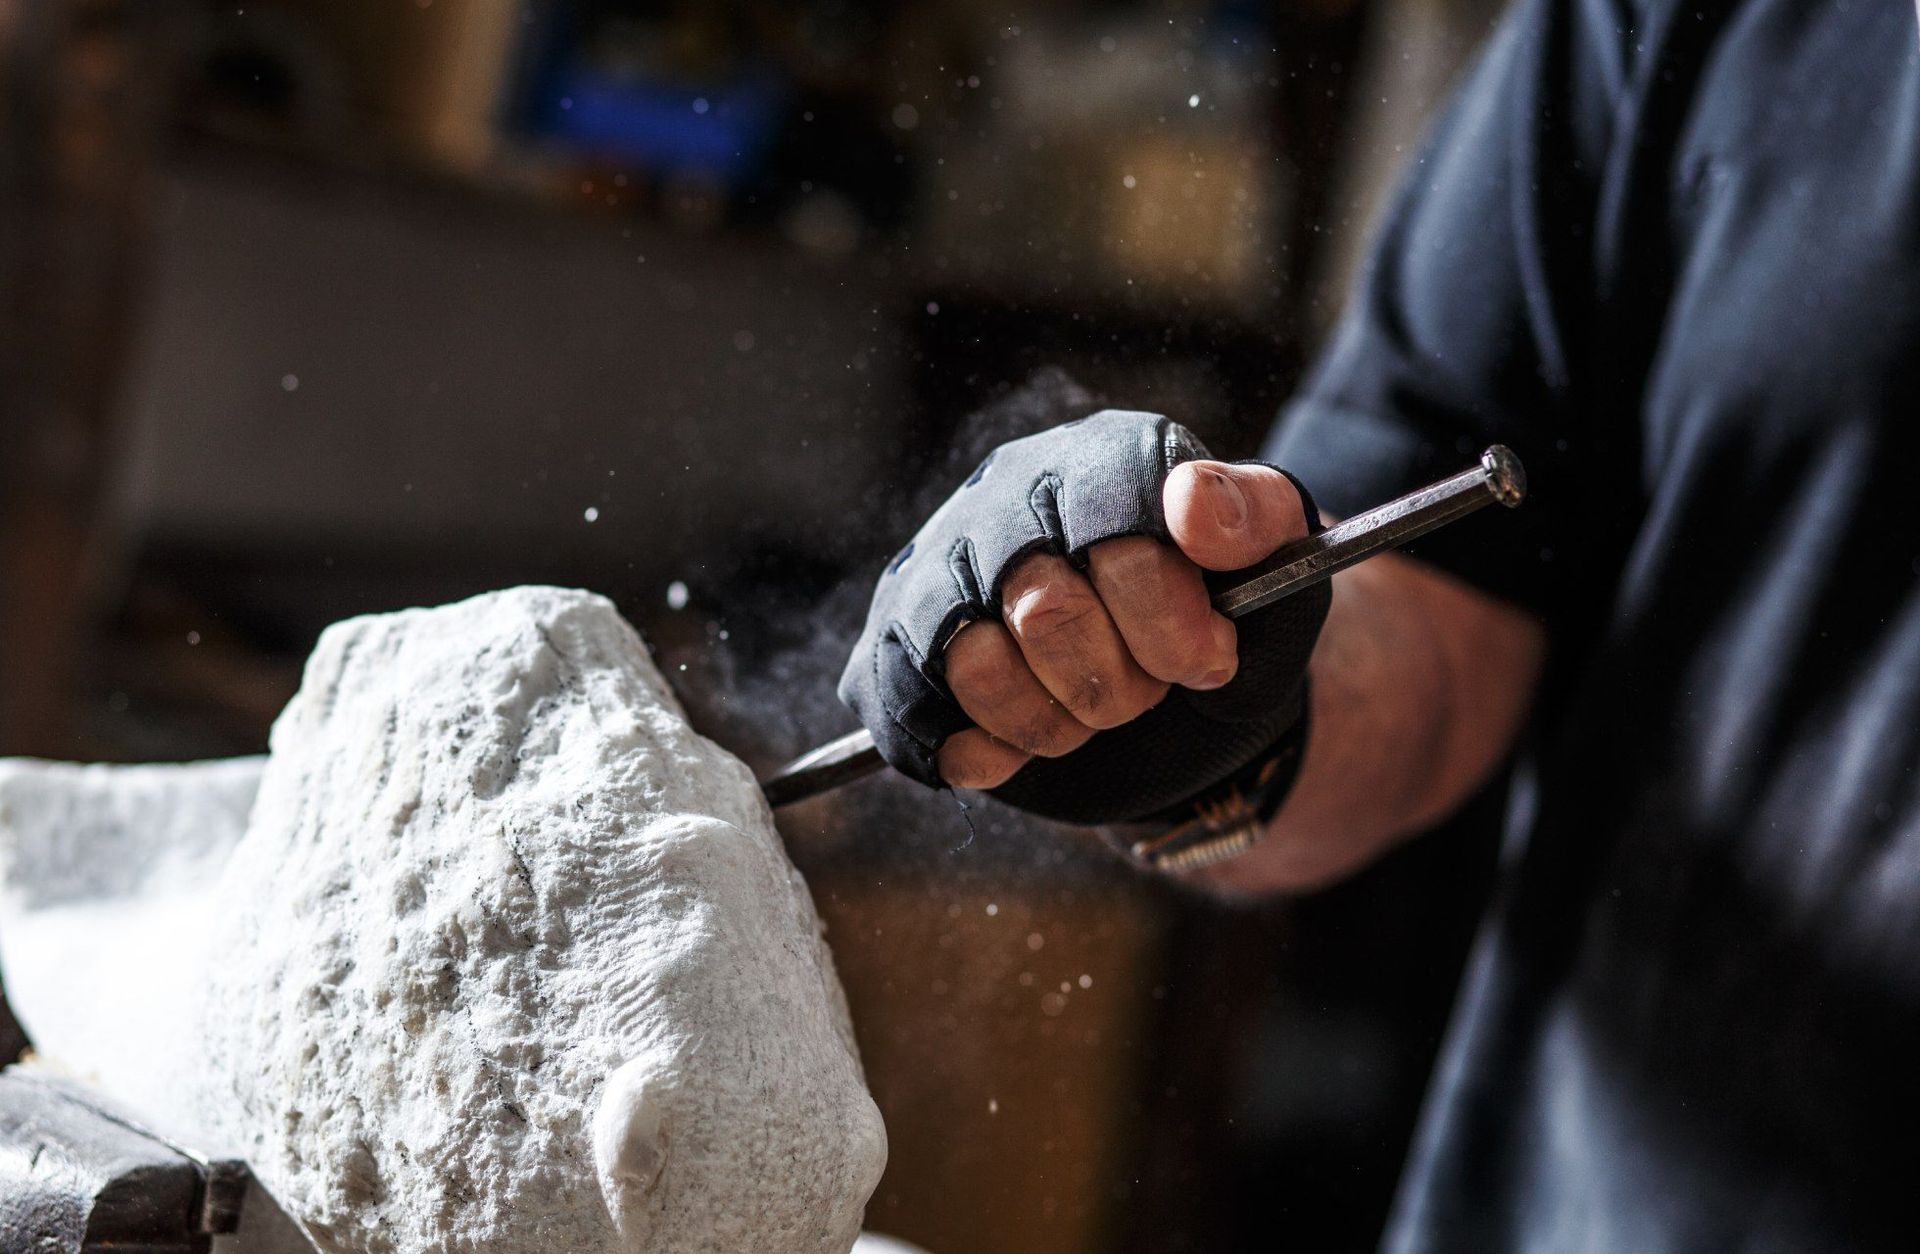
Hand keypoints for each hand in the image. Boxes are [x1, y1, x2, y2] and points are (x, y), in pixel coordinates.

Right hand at [839, 409, 1328, 824]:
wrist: (1179, 708)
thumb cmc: (1228, 627)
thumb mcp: (1281, 577)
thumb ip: (1260, 526)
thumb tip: (1193, 504)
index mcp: (1105, 459)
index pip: (1114, 520)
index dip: (1164, 611)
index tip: (1208, 659)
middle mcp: (1011, 497)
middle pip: (1042, 604)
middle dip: (1115, 682)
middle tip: (1148, 693)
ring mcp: (942, 570)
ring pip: (969, 659)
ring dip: (1050, 720)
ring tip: (1089, 717)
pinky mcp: (898, 647)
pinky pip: (904, 703)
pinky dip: (979, 746)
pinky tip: (1023, 747)